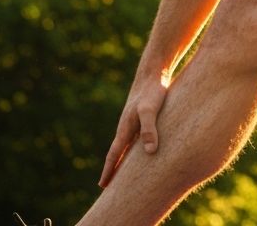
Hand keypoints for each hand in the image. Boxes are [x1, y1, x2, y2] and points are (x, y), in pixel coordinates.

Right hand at [98, 73, 169, 187]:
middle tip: (107, 186)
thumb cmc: (152, 91)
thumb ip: (149, 129)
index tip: (102, 185)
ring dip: (124, 158)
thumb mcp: (150, 110)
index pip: (115, 154)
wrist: (154, 71)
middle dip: (113, 168)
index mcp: (125, 128)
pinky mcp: (144, 115)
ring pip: (127, 145)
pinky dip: (136, 147)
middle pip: (118, 152)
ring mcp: (135, 120)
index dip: (109, 170)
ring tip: (123, 172)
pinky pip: (137, 136)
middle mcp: (127, 126)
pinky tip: (142, 150)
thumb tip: (149, 152)